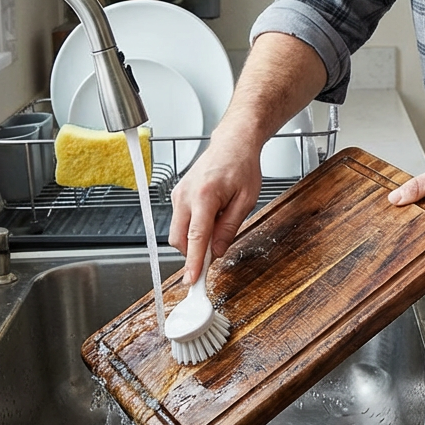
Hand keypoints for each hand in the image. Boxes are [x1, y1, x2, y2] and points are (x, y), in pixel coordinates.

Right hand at [169, 136, 262, 284]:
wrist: (232, 143)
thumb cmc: (242, 165)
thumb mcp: (246, 200)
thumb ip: (229, 228)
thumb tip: (217, 252)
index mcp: (204, 196)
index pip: (195, 238)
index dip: (193, 262)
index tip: (191, 280)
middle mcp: (185, 195)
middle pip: (179, 240)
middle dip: (193, 252)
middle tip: (215, 252)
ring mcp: (178, 194)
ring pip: (178, 232)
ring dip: (194, 239)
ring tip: (219, 222)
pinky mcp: (177, 195)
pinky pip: (180, 220)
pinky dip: (193, 227)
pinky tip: (211, 216)